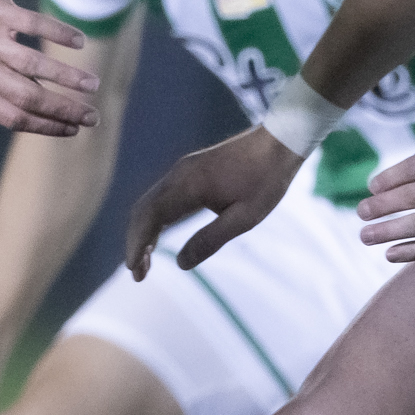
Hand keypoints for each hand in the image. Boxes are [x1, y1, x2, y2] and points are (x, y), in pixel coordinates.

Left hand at [0, 0, 100, 135]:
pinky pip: (35, 24)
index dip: (46, 126)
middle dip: (65, 109)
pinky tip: (79, 41)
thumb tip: (42, 105)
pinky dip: (60, 34)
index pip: (11, 116)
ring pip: (34, 65)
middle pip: (27, 97)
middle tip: (91, 116)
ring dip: (69, 77)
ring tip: (92, 83)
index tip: (72, 130)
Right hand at [124, 126, 301, 276]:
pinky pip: (162, 197)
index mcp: (189, 185)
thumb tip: (180, 264)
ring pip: (150, 203)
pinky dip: (154, 220)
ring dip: (143, 232)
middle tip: (138, 274)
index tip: (134, 270)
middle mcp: (178, 175)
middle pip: (143, 210)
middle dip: (135, 242)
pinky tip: (158, 238)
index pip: (150, 217)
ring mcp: (182, 171)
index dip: (137, 244)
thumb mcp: (245, 217)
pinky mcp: (190, 171)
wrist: (280, 140)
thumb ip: (211, 239)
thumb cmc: (266, 179)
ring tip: (144, 262)